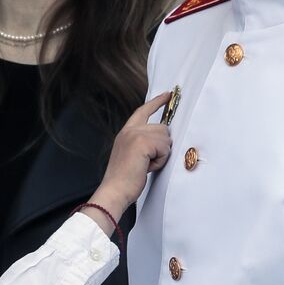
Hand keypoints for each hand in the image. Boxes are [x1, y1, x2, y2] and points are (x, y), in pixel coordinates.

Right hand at [88, 90, 174, 223]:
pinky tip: (147, 167)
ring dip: (161, 155)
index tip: (168, 94)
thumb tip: (163, 136)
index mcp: (126, 132)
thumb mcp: (132, 155)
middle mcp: (130, 130)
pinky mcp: (142, 142)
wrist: (114, 190)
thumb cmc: (124, 179)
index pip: (143, 111)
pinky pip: (164, 148)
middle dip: (162, 146)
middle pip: (162, 128)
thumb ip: (143, 142)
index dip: (157, 102)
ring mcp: (135, 135)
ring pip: (165, 138)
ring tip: (146, 165)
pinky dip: (160, 160)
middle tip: (148, 162)